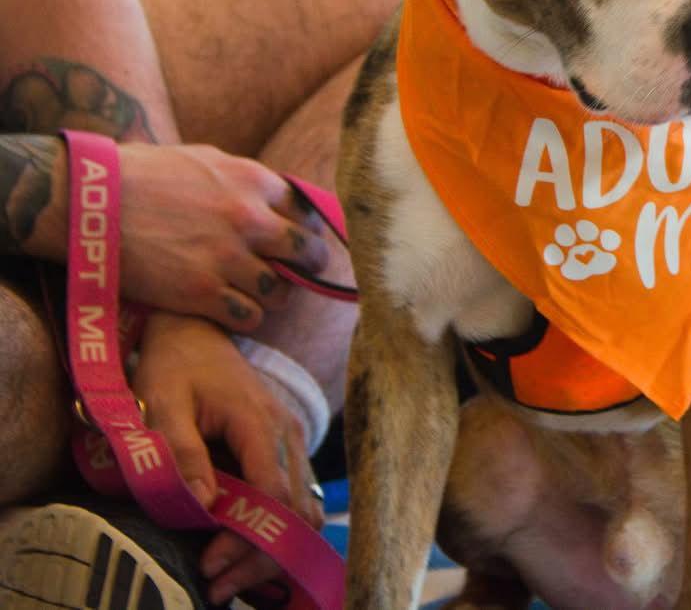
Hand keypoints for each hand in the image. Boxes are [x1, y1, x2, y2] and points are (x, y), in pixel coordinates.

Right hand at [118, 142, 328, 330]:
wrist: (89, 203)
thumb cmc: (138, 175)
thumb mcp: (201, 159)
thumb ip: (242, 179)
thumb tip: (273, 196)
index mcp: (252, 180)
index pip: (306, 212)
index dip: (306, 229)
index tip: (301, 241)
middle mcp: (249, 219)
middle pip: (306, 253)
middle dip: (306, 265)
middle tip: (299, 273)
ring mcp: (227, 258)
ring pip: (280, 292)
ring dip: (273, 296)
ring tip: (258, 294)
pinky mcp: (201, 293)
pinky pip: (249, 318)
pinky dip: (246, 317)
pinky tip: (232, 310)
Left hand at [133, 312, 324, 603]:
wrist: (195, 330)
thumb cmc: (174, 364)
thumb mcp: (163, 402)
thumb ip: (182, 451)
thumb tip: (203, 504)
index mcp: (259, 421)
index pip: (273, 492)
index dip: (248, 535)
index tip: (209, 562)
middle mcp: (287, 433)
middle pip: (296, 509)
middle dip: (262, 554)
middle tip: (215, 584)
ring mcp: (291, 441)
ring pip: (303, 509)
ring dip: (273, 547)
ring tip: (226, 576)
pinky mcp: (285, 448)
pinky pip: (294, 498)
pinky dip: (275, 530)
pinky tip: (240, 549)